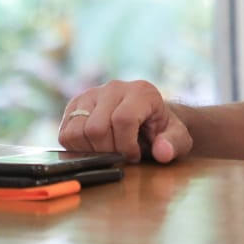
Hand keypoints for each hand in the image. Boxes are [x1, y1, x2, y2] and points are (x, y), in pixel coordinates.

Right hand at [58, 79, 193, 163]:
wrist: (147, 120)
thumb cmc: (161, 131)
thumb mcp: (177, 138)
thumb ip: (174, 144)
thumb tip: (162, 152)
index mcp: (141, 91)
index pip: (123, 119)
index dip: (126, 146)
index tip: (134, 156)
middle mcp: (114, 87)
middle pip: (97, 128)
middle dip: (109, 151)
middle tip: (120, 156)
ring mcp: (92, 94)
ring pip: (77, 131)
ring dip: (91, 151)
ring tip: (108, 151)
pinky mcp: (75, 105)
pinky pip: (65, 133)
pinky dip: (77, 148)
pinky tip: (95, 147)